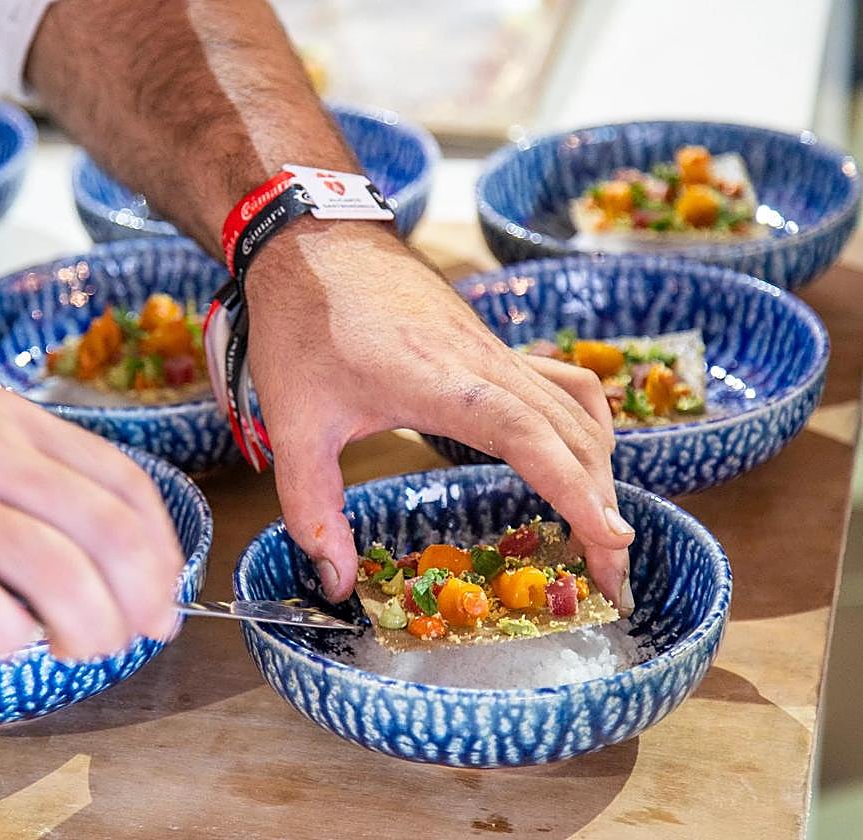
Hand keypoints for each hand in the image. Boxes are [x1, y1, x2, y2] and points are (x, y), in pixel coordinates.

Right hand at [0, 352, 183, 657]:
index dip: (160, 544)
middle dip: (142, 594)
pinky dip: (10, 637)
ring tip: (86, 650)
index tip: (166, 588)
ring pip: (54, 570)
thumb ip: (14, 461)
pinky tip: (9, 645)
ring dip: (90, 626)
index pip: (122, 480)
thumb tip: (85, 525)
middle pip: (104, 529)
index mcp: (3, 418)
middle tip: (143, 632)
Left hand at [245, 221, 633, 610]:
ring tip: (601, 532)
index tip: (613, 540)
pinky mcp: (491, 345)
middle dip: (602, 506)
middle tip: (610, 579)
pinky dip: (586, 425)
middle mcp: (486, 363)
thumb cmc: (303, 327)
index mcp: (444, 383)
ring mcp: (495, 350)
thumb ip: (311, 510)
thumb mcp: (294, 426)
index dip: (577, 491)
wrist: (313, 241)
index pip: (533, 439)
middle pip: (574, 433)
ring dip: (600, 469)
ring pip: (577, 409)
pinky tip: (580, 456)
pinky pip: (561, 384)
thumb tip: (336, 585)